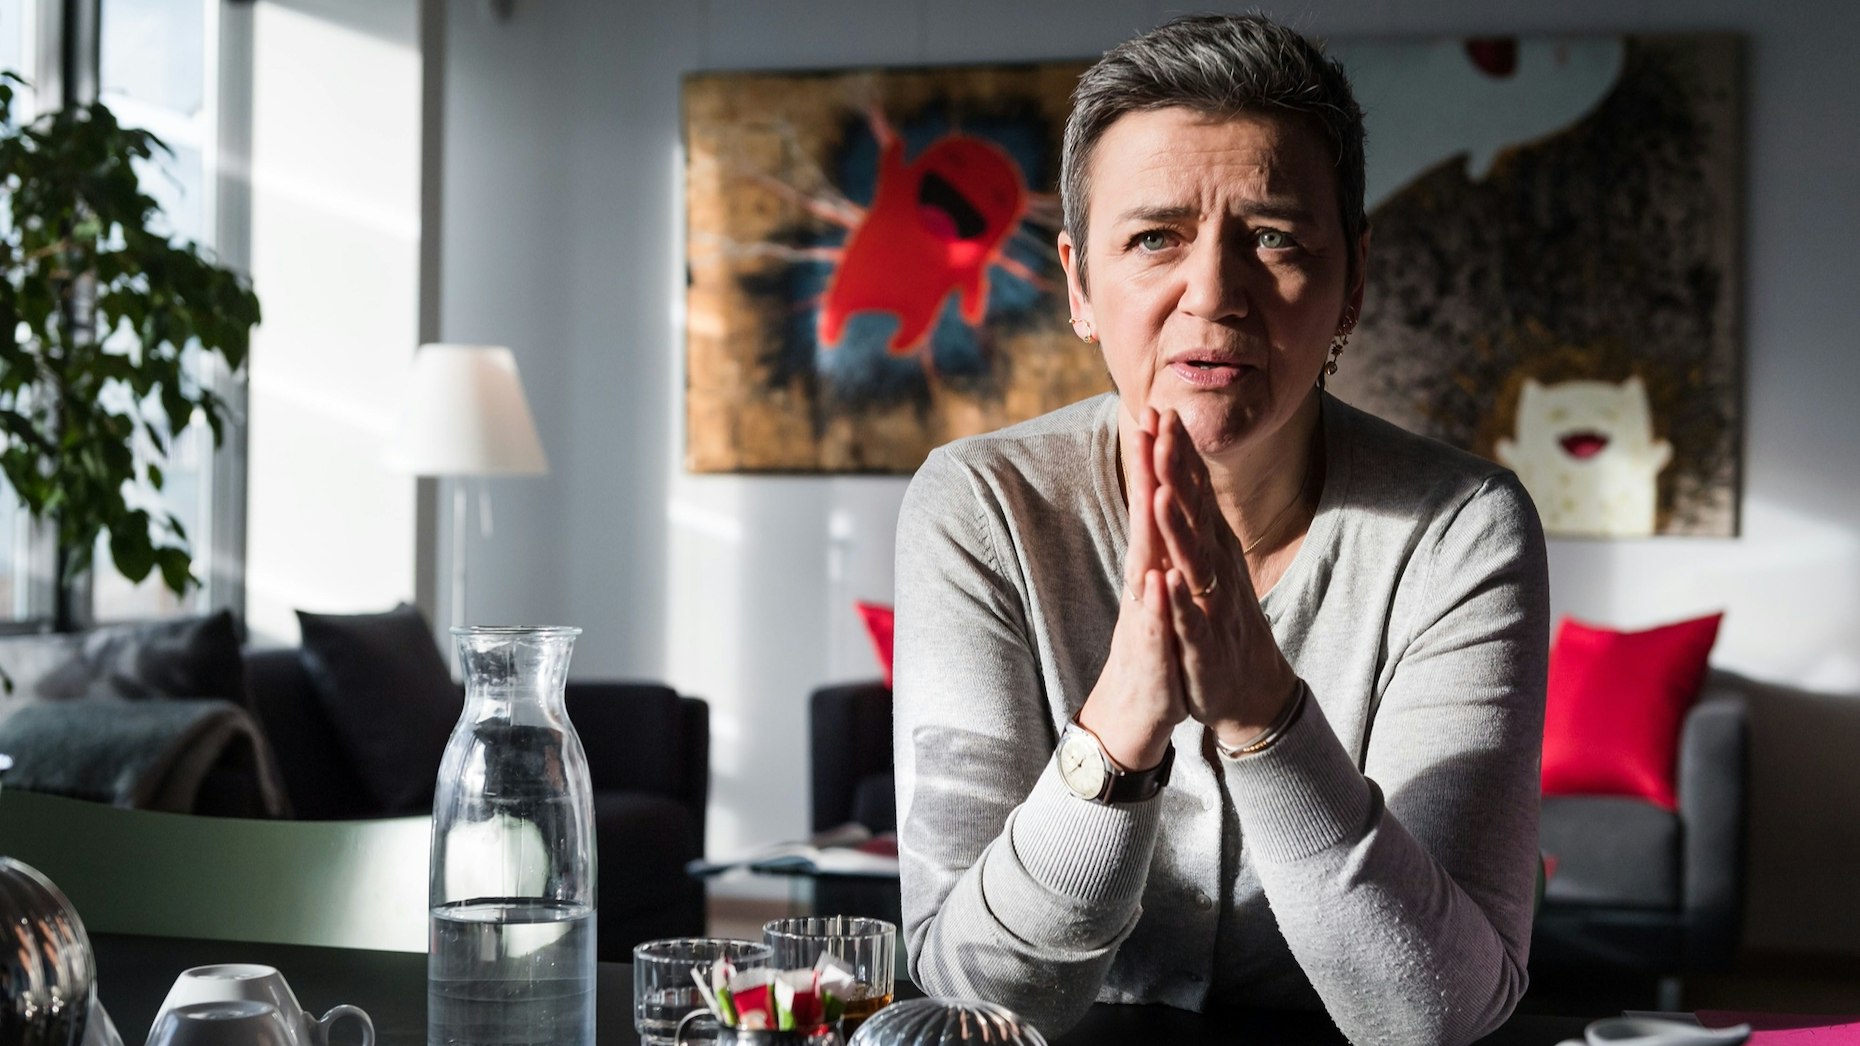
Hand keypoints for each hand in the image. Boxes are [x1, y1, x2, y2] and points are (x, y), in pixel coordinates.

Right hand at [1078, 408, 1185, 769]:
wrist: (1137, 711)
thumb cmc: (1156, 644)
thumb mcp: (1162, 588)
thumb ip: (1160, 544)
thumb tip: (1161, 498)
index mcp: (1152, 564)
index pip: (1152, 502)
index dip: (1155, 457)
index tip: (1157, 409)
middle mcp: (1143, 583)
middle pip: (1144, 520)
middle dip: (1146, 473)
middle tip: (1147, 422)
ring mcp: (1146, 617)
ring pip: (1147, 567)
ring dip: (1150, 531)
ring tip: (1153, 490)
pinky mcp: (1153, 653)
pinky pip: (1157, 626)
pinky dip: (1158, 605)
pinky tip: (1158, 583)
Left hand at [1150, 410, 1298, 746]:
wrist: (1248, 688)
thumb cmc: (1221, 618)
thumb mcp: (1209, 562)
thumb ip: (1196, 518)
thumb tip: (1184, 469)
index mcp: (1211, 546)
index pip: (1193, 490)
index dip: (1178, 451)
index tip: (1162, 409)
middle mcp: (1214, 567)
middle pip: (1193, 512)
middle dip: (1176, 471)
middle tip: (1160, 427)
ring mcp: (1210, 604)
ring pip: (1191, 560)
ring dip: (1177, 527)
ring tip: (1161, 493)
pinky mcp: (1202, 644)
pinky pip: (1188, 620)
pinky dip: (1177, 601)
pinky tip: (1164, 581)